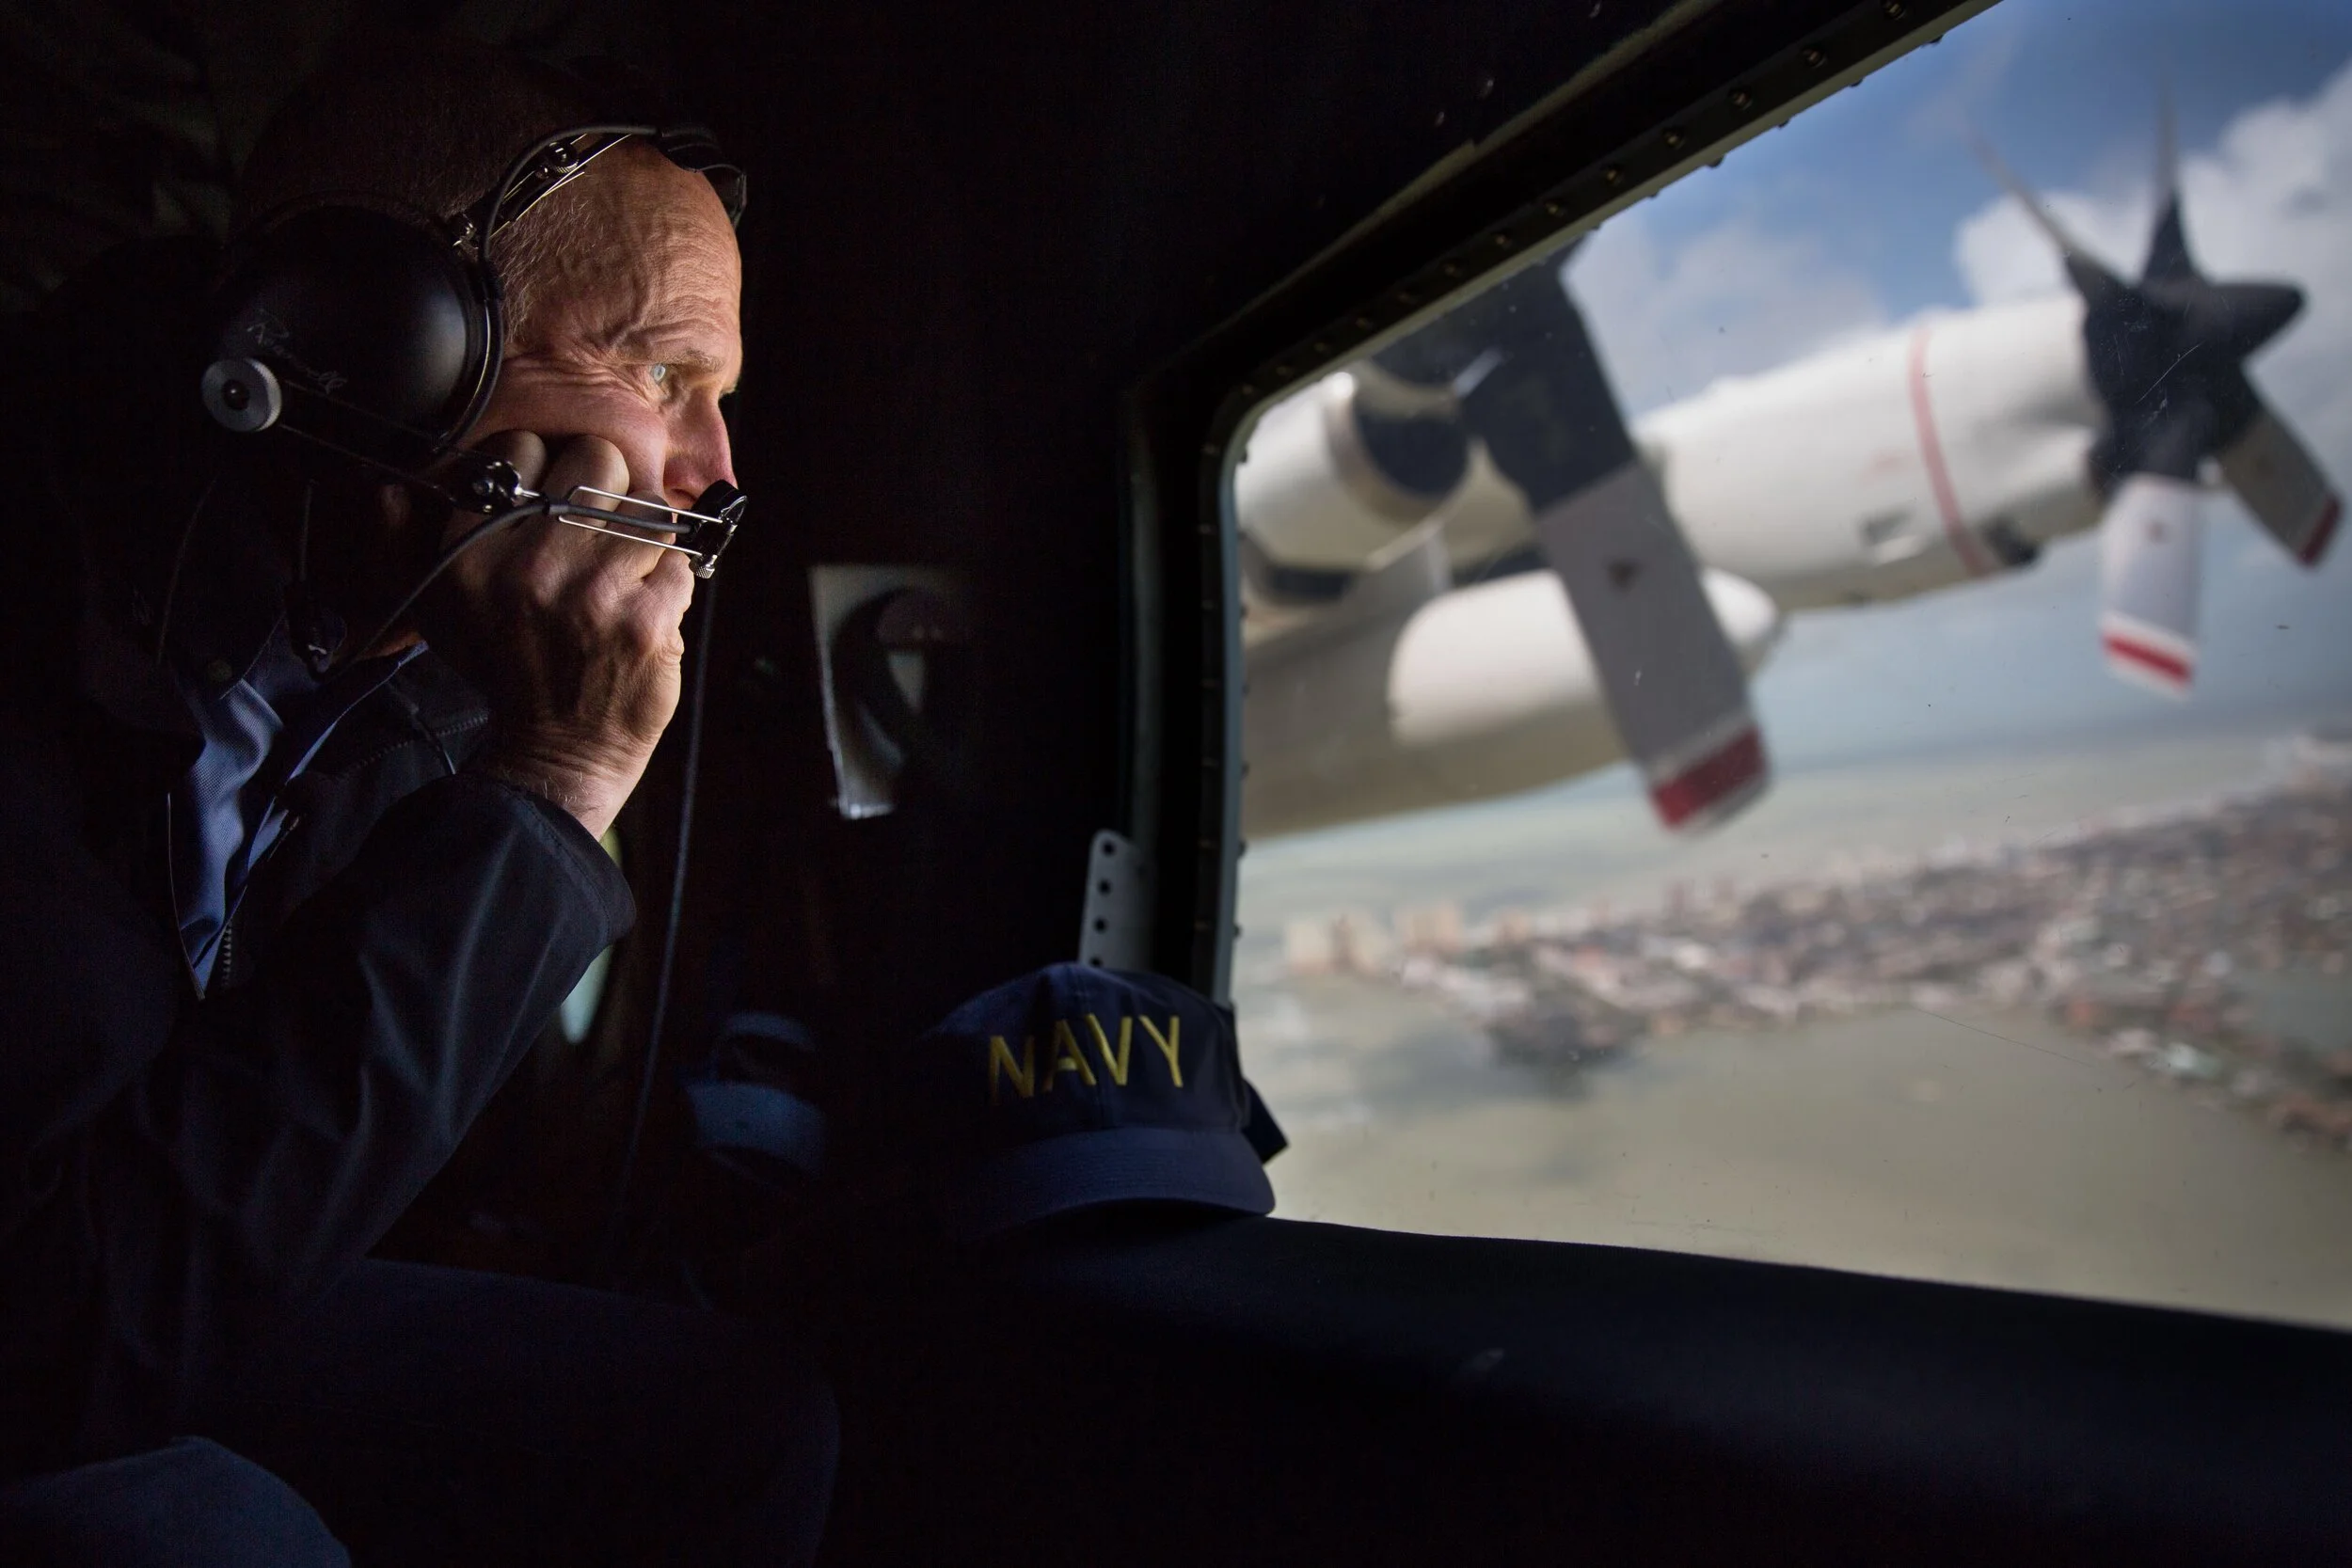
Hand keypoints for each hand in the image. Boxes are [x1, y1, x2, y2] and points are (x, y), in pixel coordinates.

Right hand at [414, 430, 697, 838]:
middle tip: (599, 526)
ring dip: (643, 536)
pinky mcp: (646, 620)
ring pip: (648, 507)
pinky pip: (679, 561)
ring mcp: (592, 593)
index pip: (521, 448)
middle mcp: (528, 567)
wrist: (555, 753)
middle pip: (596, 457)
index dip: (545, 466)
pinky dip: (669, 581)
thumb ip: (404, 543)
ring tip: (622, 570)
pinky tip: (643, 606)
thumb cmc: (501, 670)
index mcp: (470, 554)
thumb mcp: (433, 610)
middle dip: (606, 485)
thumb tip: (393, 487)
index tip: (551, 495)